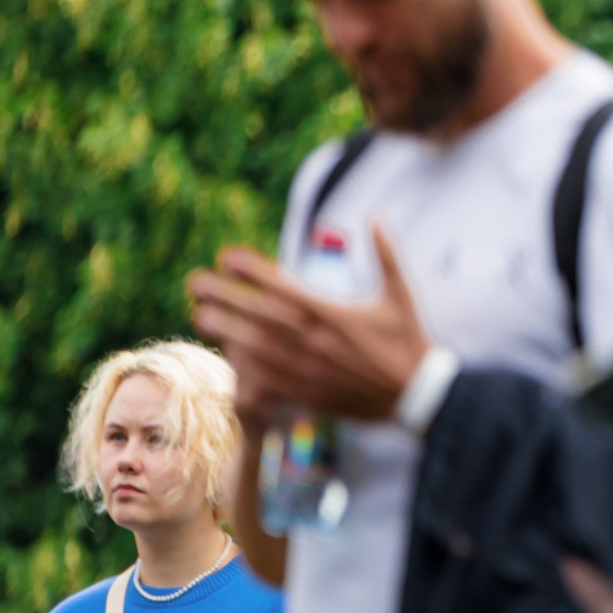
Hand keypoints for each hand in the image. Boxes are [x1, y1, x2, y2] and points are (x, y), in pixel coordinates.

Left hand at [188, 225, 426, 421]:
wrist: (417, 396)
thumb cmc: (408, 341)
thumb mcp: (401, 295)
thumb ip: (386, 254)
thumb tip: (377, 215)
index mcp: (333, 312)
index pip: (281, 286)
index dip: (251, 270)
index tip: (227, 258)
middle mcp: (315, 339)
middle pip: (257, 314)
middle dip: (223, 296)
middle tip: (195, 283)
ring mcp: (308, 369)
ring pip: (254, 348)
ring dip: (225, 331)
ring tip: (201, 316)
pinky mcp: (308, 394)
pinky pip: (266, 380)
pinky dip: (245, 368)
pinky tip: (228, 356)